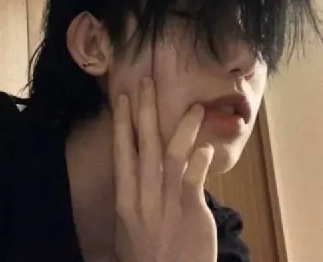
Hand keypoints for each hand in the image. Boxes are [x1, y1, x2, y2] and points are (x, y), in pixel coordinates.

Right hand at [113, 77, 216, 261]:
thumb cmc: (144, 258)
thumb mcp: (127, 227)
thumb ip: (133, 197)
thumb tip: (137, 174)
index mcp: (125, 198)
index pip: (122, 151)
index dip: (122, 123)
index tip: (121, 98)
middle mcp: (142, 196)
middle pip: (144, 144)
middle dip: (144, 110)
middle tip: (146, 82)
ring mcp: (167, 203)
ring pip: (172, 155)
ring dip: (183, 128)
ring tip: (196, 107)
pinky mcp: (191, 213)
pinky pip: (194, 179)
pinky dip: (201, 160)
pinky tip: (206, 147)